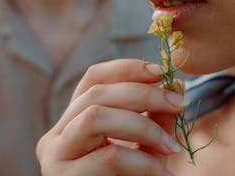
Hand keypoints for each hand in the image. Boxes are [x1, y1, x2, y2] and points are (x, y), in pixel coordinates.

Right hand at [36, 59, 187, 175]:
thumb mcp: (147, 143)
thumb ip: (158, 116)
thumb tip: (177, 84)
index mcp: (74, 120)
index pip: (93, 78)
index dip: (127, 68)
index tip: (162, 71)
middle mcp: (57, 134)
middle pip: (96, 93)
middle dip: (144, 94)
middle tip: (178, 103)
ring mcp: (56, 156)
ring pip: (96, 116)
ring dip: (143, 125)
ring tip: (171, 146)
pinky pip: (109, 157)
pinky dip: (143, 162)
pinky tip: (163, 173)